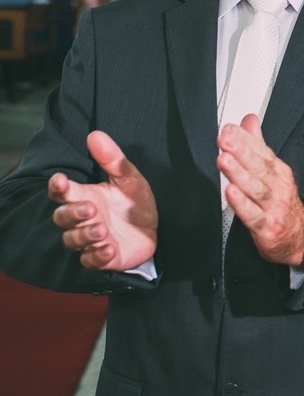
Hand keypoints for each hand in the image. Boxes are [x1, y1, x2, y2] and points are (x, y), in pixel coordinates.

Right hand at [49, 131, 157, 270]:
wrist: (154, 231)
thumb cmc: (134, 203)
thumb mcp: (130, 179)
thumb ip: (113, 160)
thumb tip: (95, 134)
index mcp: (86, 197)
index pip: (62, 192)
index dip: (57, 187)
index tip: (61, 180)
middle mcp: (83, 219)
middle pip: (61, 217)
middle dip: (72, 213)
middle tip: (90, 208)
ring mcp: (91, 240)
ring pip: (72, 240)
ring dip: (84, 234)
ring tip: (102, 228)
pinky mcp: (103, 258)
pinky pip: (90, 261)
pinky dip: (97, 256)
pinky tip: (108, 248)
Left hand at [217, 115, 303, 266]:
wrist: (300, 237)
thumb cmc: (281, 203)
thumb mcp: (273, 171)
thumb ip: (258, 144)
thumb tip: (249, 120)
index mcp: (278, 171)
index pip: (262, 151)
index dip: (245, 139)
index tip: (229, 129)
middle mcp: (278, 187)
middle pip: (259, 166)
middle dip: (241, 151)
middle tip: (225, 139)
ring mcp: (273, 207)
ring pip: (255, 188)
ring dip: (239, 173)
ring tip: (224, 160)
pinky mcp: (266, 227)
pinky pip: (252, 215)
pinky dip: (242, 204)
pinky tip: (230, 193)